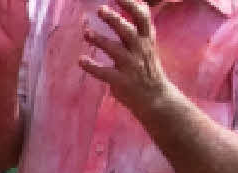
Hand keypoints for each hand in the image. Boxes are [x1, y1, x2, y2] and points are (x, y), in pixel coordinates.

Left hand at [80, 0, 172, 116]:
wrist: (156, 98)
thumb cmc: (147, 68)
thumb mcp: (147, 45)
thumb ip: (137, 28)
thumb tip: (126, 7)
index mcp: (146, 39)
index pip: (143, 16)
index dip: (131, 4)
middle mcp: (140, 50)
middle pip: (128, 31)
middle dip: (115, 19)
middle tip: (100, 10)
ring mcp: (131, 66)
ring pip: (115, 50)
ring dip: (100, 40)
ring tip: (86, 33)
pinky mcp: (121, 82)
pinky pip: (105, 73)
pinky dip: (92, 66)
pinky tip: (81, 60)